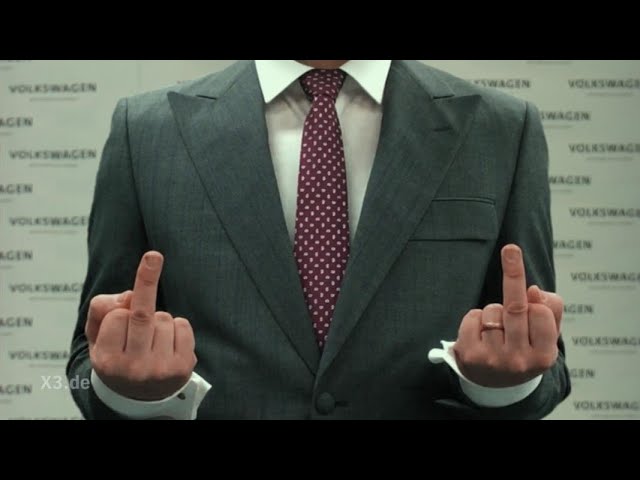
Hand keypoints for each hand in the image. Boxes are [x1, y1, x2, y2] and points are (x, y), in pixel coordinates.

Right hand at [86, 252, 195, 399]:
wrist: (142, 395)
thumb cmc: (118, 355)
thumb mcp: (97, 337)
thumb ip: (101, 310)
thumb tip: (128, 296)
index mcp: (107, 361)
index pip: (116, 316)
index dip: (120, 310)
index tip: (120, 315)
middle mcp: (133, 368)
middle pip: (142, 314)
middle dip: (148, 279)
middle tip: (154, 255)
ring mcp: (160, 369)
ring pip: (163, 318)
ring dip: (159, 319)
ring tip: (152, 341)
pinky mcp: (183, 366)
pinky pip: (182, 325)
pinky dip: (177, 326)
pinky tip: (168, 343)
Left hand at [453, 244, 562, 387]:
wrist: (495, 384)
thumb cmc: (525, 348)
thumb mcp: (547, 334)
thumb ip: (551, 309)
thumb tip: (533, 291)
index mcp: (544, 357)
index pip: (541, 312)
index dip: (535, 303)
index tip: (532, 294)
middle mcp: (519, 361)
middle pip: (515, 308)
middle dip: (513, 273)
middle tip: (510, 248)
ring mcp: (493, 360)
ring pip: (491, 311)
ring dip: (493, 311)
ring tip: (496, 331)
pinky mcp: (470, 356)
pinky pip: (471, 317)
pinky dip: (474, 318)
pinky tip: (480, 334)